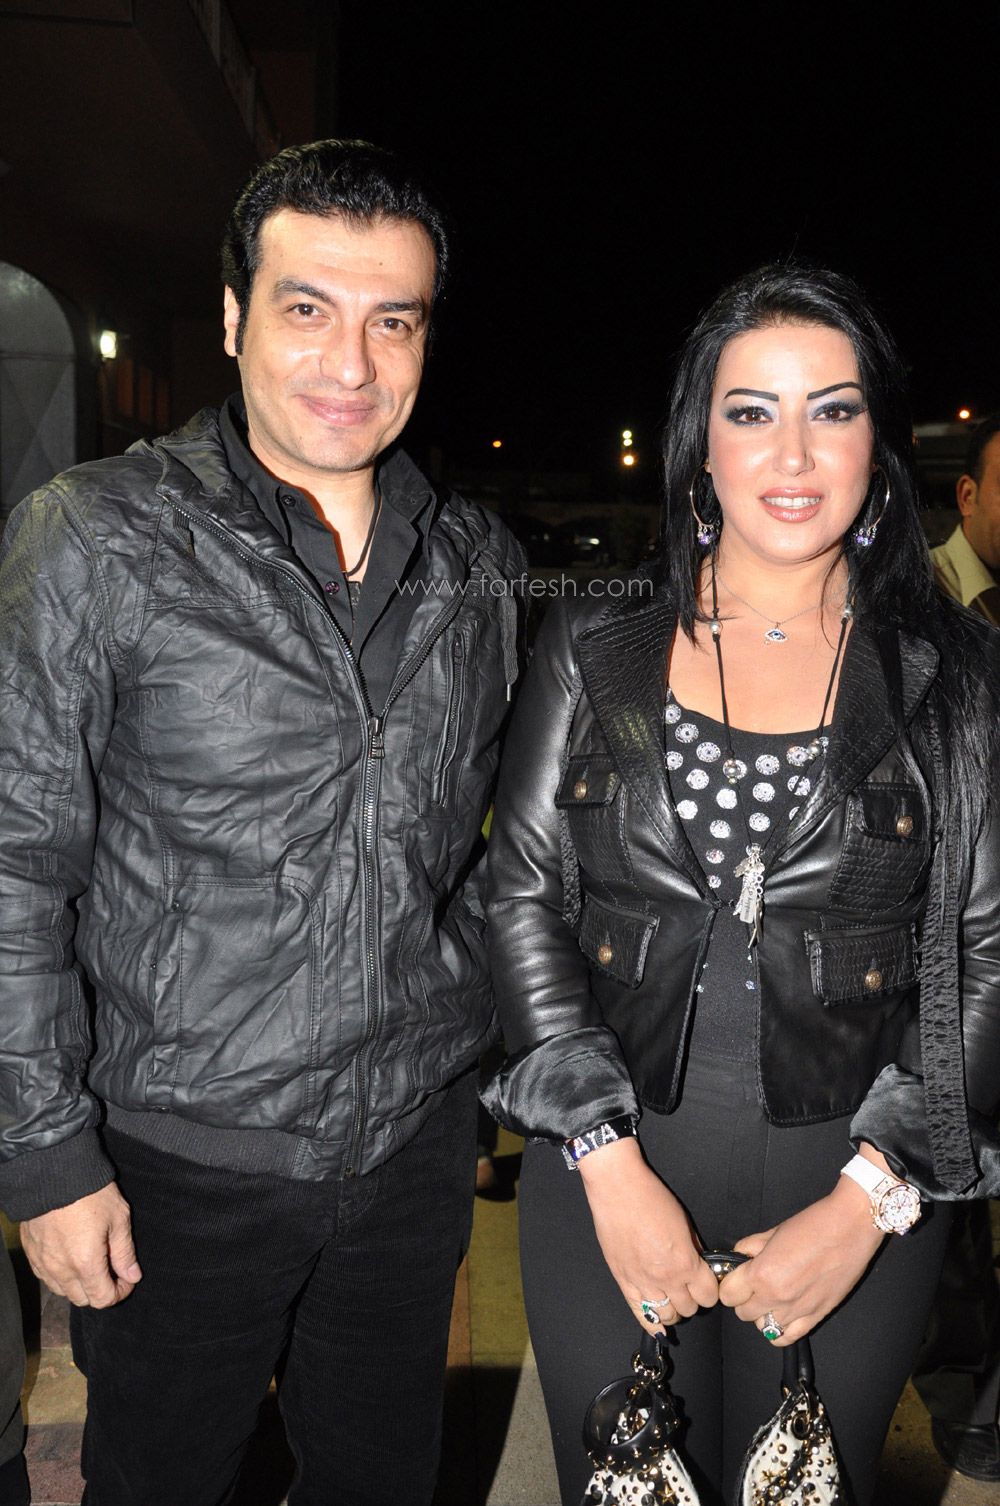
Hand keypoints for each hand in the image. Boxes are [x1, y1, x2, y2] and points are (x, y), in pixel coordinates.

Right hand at [20, 1182, 142, 1307]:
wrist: (54, 1172)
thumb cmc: (90, 1192)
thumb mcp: (118, 1219)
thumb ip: (124, 1252)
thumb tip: (132, 1276)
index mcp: (85, 1263)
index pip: (102, 1299)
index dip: (120, 1293)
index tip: (127, 1279)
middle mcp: (60, 1269)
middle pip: (82, 1299)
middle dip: (100, 1290)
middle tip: (112, 1268)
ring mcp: (42, 1262)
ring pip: (62, 1291)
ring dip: (80, 1284)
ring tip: (92, 1261)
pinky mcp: (31, 1253)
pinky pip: (46, 1277)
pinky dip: (61, 1275)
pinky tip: (71, 1256)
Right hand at [578, 1138, 718, 1331]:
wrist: (618, 1189)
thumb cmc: (651, 1198)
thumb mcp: (684, 1221)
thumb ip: (693, 1248)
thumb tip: (699, 1263)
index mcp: (685, 1262)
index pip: (708, 1295)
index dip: (710, 1290)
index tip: (707, 1284)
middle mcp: (665, 1278)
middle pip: (689, 1309)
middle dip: (693, 1299)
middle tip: (689, 1287)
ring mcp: (642, 1282)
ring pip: (667, 1315)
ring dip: (674, 1309)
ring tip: (672, 1297)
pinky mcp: (623, 1281)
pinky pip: (639, 1313)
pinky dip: (652, 1324)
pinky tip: (658, 1326)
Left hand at [717, 1179, 883, 1344]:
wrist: (851, 1227)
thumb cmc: (813, 1224)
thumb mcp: (773, 1231)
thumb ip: (750, 1247)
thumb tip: (739, 1257)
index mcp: (761, 1274)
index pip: (728, 1295)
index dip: (730, 1284)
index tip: (737, 1277)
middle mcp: (776, 1297)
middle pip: (743, 1313)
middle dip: (745, 1298)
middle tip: (755, 1284)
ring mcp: (797, 1311)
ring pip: (763, 1327)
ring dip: (763, 1313)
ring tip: (773, 1296)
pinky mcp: (817, 1317)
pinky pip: (787, 1338)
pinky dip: (780, 1331)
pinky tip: (783, 1315)